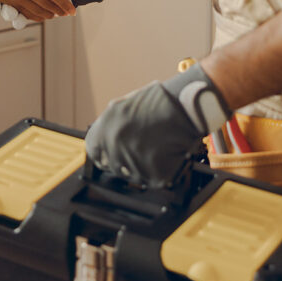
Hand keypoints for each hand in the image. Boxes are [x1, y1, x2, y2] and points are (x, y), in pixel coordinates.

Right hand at [0, 0, 104, 11]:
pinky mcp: (12, 5)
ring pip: (39, 12)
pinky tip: (44, 15)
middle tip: (68, 13)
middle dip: (60, 11)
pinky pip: (29, 14)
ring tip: (57, 14)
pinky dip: (38, 17)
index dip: (64, 3)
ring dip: (50, 15)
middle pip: (48, 5)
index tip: (72, 8)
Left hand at [84, 63, 229, 186]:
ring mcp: (133, 162)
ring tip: (158, 147)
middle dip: (126, 160)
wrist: (187, 105)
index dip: (103, 153)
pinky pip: (153, 179)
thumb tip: (104, 140)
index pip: (94, 150)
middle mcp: (115, 146)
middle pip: (114, 166)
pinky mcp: (153, 174)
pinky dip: (161, 170)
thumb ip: (111, 125)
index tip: (110, 155)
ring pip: (134, 175)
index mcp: (106, 128)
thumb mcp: (126, 105)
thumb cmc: (161, 101)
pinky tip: (167, 153)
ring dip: (144, 166)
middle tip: (143, 149)